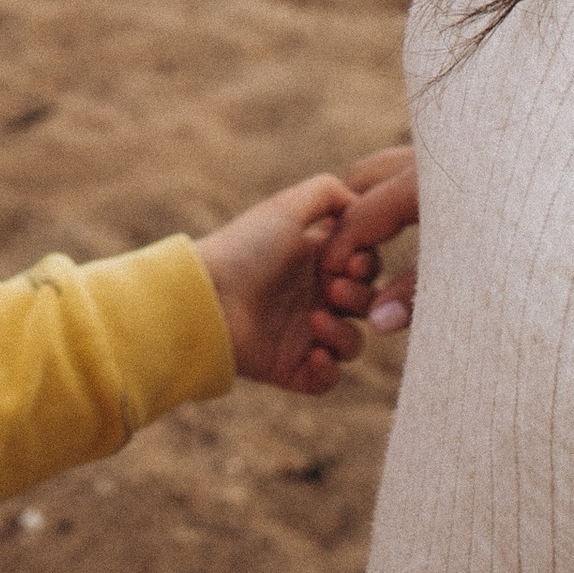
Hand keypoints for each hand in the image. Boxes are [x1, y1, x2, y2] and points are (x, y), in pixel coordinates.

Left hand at [195, 146, 417, 390]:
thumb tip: (360, 202)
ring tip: (316, 320)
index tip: (350, 262)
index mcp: (315, 260)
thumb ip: (329, 192)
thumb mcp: (287, 206)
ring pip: (352, 343)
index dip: (367, 265)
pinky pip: (328, 380)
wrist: (206, 296)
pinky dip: (329, 370)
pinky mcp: (291, 368)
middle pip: (365, 305)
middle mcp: (313, 297)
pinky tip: (315, 353)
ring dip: (345, 333)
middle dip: (360, 297)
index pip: (365, 267)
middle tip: (333, 289)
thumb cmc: (245, 247)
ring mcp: (303, 335)